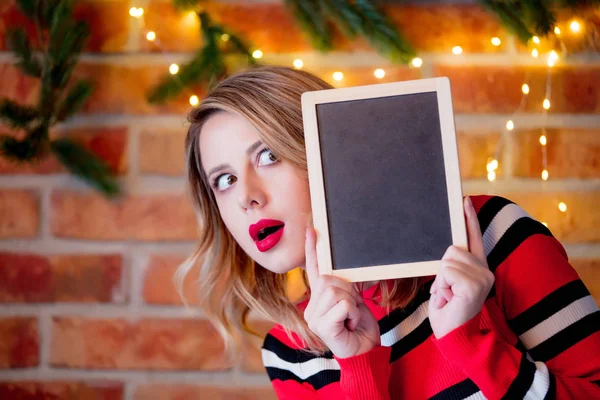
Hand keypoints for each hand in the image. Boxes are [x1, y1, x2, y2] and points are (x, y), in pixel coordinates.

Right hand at [303, 227, 380, 357]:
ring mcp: (313, 317)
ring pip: (336, 292)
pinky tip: (350, 325)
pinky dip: (353, 314)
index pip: (314, 269)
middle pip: (329, 280)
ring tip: (350, 318)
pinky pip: (342, 306)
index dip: (312, 249)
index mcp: (318, 297)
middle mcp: (311, 306)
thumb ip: (343, 286)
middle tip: (353, 308)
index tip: (311, 230)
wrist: (364, 351)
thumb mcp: (352, 301)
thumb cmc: (359, 327)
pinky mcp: (321, 326)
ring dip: (352, 303)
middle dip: (348, 290)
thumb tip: (341, 273)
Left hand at [428, 196, 494, 338]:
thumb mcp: (447, 284)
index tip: (465, 199)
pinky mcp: (474, 284)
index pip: (473, 237)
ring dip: (440, 280)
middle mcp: (485, 270)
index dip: (469, 218)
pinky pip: (446, 272)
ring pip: (446, 261)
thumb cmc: (448, 312)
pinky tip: (449, 299)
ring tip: (448, 296)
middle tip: (447, 291)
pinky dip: (441, 286)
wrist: (455, 337)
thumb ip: (451, 266)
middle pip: (451, 249)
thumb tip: (446, 252)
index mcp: (478, 268)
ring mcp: (482, 276)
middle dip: (441, 270)